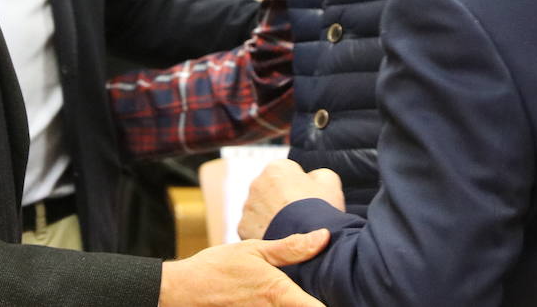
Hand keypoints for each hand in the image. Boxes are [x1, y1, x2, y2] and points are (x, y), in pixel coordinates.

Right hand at [158, 230, 329, 306]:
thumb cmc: (218, 268)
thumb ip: (291, 247)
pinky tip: (287, 296)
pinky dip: (286, 305)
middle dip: (323, 297)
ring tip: (313, 291)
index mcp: (280, 294)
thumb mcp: (254, 250)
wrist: (185, 292)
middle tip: (334, 288)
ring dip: (303, 301)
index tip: (352, 294)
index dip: (337, 300)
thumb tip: (324, 237)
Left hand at [238, 160, 343, 240]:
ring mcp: (248, 206)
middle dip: (283, 200)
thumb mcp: (330, 183)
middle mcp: (257, 183)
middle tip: (300, 216)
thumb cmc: (320, 212)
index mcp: (277, 168)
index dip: (301, 187)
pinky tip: (281, 239)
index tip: (308, 200)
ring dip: (273, 216)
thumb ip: (319, 174)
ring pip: (261, 209)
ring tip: (291, 230)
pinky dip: (265, 232)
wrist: (308, 244)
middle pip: (272, 190)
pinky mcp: (244, 227)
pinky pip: (255, 227)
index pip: (288, 173)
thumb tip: (312, 177)